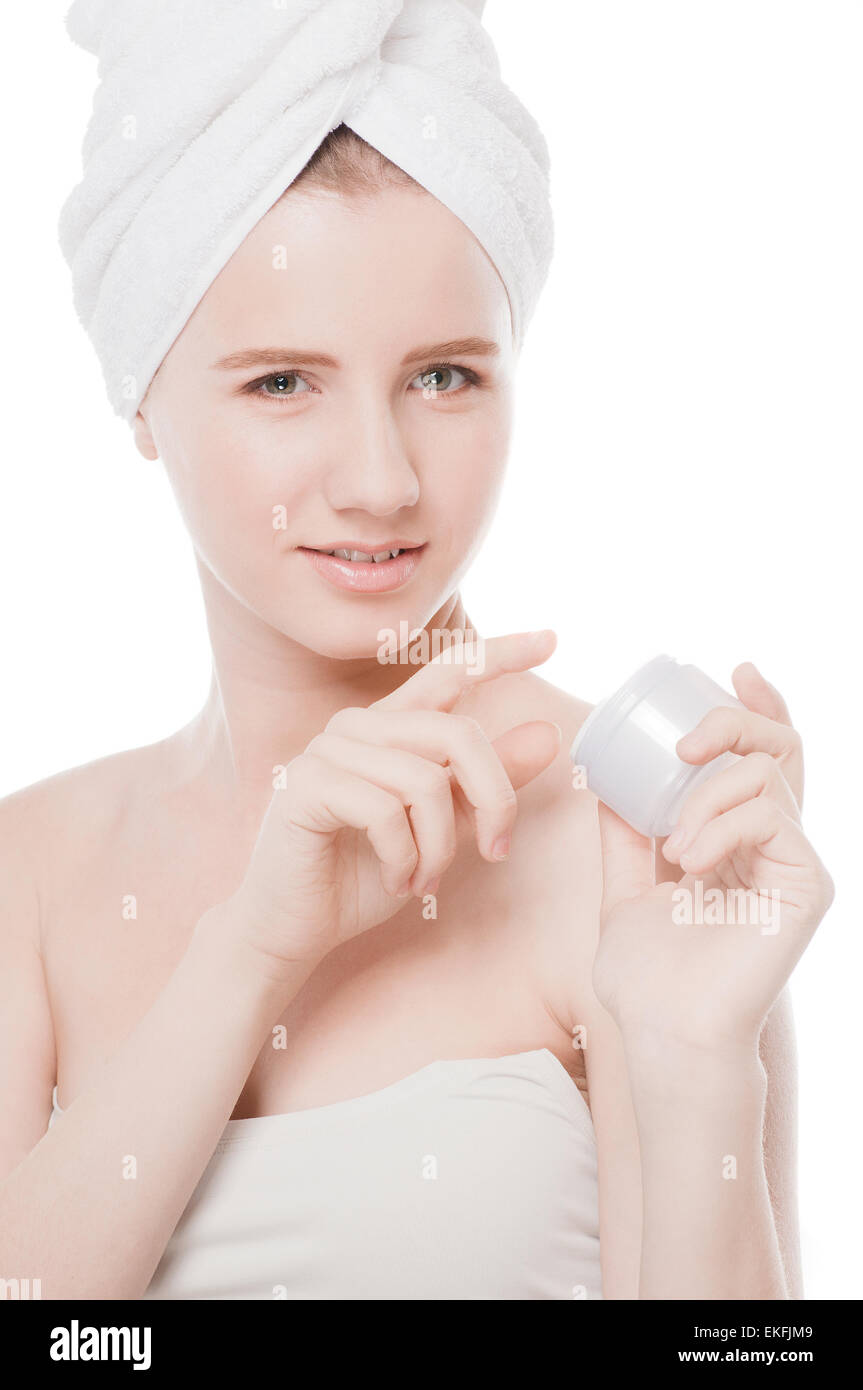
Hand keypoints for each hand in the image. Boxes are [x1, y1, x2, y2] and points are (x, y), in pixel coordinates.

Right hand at [227, 631, 560, 972]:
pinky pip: (384, 812)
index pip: (447, 671)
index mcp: (391, 728)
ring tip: (426, 880)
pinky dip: (405, 859)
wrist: (296, 928)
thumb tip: (548, 735)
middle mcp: (358, 727)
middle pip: (457, 733)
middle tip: (495, 851)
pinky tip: (397, 881)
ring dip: (439, 847)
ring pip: (424, 781)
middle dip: (493, 798)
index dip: (499, 653)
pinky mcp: (306, 786)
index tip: (551, 638)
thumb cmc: (364, 877)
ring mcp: (327, 751)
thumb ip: (486, 784)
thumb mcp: (442, 830)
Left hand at [591, 663, 833, 1050]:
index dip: (756, 708)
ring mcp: (795, 862)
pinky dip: (720, 825)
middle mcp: (775, 845)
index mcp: (738, 840)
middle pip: (779, 748)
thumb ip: (625, 834)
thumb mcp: (624, 887)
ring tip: (672, 844)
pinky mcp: (807, 884)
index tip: (730, 671)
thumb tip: (605, 777)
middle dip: (734, 720)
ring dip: (706, 792)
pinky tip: (689, 860)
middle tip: (687, 736)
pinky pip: (769, 815)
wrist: (664, 1032)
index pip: (761, 758)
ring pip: (768, 774)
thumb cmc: (648, 976)